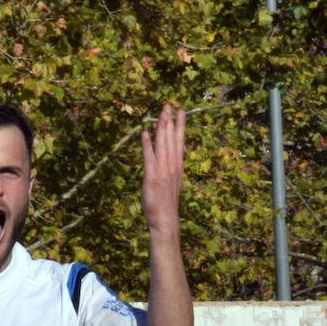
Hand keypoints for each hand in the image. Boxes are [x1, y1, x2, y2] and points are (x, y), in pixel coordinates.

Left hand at [140, 103, 185, 231]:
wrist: (165, 220)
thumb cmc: (167, 205)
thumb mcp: (172, 185)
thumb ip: (170, 171)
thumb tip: (168, 163)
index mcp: (177, 167)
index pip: (180, 142)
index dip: (180, 126)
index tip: (181, 112)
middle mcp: (172, 166)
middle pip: (171, 139)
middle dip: (170, 121)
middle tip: (168, 105)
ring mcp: (162, 171)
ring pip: (162, 144)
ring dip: (161, 127)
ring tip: (161, 112)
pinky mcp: (152, 177)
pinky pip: (149, 158)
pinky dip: (147, 145)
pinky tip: (145, 133)